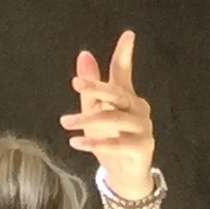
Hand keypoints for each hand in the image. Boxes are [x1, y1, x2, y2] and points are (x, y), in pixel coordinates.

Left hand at [60, 30, 156, 195]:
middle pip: (117, 92)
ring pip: (114, 117)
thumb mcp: (94, 110)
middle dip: (96, 86)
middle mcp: (138, 108)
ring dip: (86, 120)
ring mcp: (143, 127)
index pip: (124, 71)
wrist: (123, 174)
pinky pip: (118, 143)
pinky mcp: (143, 147)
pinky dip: (96, 143)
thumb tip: (84, 54)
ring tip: (65, 123)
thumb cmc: (108, 138)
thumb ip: (90, 86)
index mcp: (125, 96)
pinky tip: (76, 142)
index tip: (128, 34)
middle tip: (76, 82)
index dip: (125, 53)